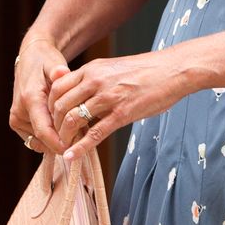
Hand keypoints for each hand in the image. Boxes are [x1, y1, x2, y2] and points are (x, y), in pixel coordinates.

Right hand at [9, 38, 71, 153]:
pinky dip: (50, 138)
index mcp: (29, 99)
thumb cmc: (46, 61)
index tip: (74, 147)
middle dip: (62, 142)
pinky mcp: (18, 123)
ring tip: (78, 133)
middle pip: (42, 138)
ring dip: (56, 141)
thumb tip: (62, 72)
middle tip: (84, 140)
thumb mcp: (54, 62)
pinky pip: (35, 138)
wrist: (30, 59)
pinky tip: (66, 131)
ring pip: (39, 141)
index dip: (58, 142)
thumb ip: (58, 71)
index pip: (43, 130)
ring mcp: (17, 119)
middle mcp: (20, 112)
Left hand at [47, 52, 184, 159]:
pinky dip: (79, 148)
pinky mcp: (123, 112)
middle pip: (60, 106)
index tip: (52, 120)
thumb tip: (75, 95)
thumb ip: (93, 79)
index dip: (49, 107)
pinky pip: (94, 133)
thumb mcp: (114, 67)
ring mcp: (109, 96)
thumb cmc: (148, 70)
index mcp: (93, 68)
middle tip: (57, 137)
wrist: (175, 69)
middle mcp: (96, 80)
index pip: (56, 88)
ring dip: (65, 137)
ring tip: (64, 147)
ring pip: (73, 119)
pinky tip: (72, 156)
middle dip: (54, 126)